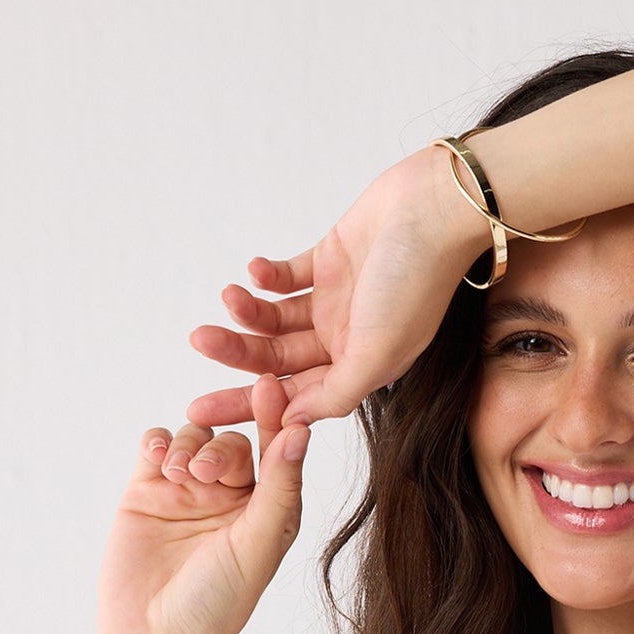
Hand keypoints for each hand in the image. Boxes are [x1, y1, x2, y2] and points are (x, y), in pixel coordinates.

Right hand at [95, 374, 311, 633]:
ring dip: (189, 445)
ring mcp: (188, 492)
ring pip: (196, 438)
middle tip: (205, 472)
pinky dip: (159, 440)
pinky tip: (158, 457)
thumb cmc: (216, 605)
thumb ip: (280, 489)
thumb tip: (302, 432)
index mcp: (269, 512)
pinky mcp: (147, 492)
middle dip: (222, 449)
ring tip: (178, 474)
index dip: (276, 418)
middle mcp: (232, 498)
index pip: (278, 452)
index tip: (272, 389)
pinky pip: (157, 445)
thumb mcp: (257, 545)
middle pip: (235, 443)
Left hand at [184, 146, 490, 431]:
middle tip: (198, 341)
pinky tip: (256, 270)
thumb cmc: (416, 282)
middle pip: (277, 360)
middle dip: (236, 354)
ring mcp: (338, 300)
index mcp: (360, 368)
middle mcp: (347, 339)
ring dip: (248, 310)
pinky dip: (267, 276)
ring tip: (229, 297)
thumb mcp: (378, 352)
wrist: (435, 209)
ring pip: (276, 318)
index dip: (249, 405)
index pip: (294, 397)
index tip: (201, 409)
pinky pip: (287, 276)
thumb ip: (336, 392)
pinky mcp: (330, 260)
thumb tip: (293, 424)